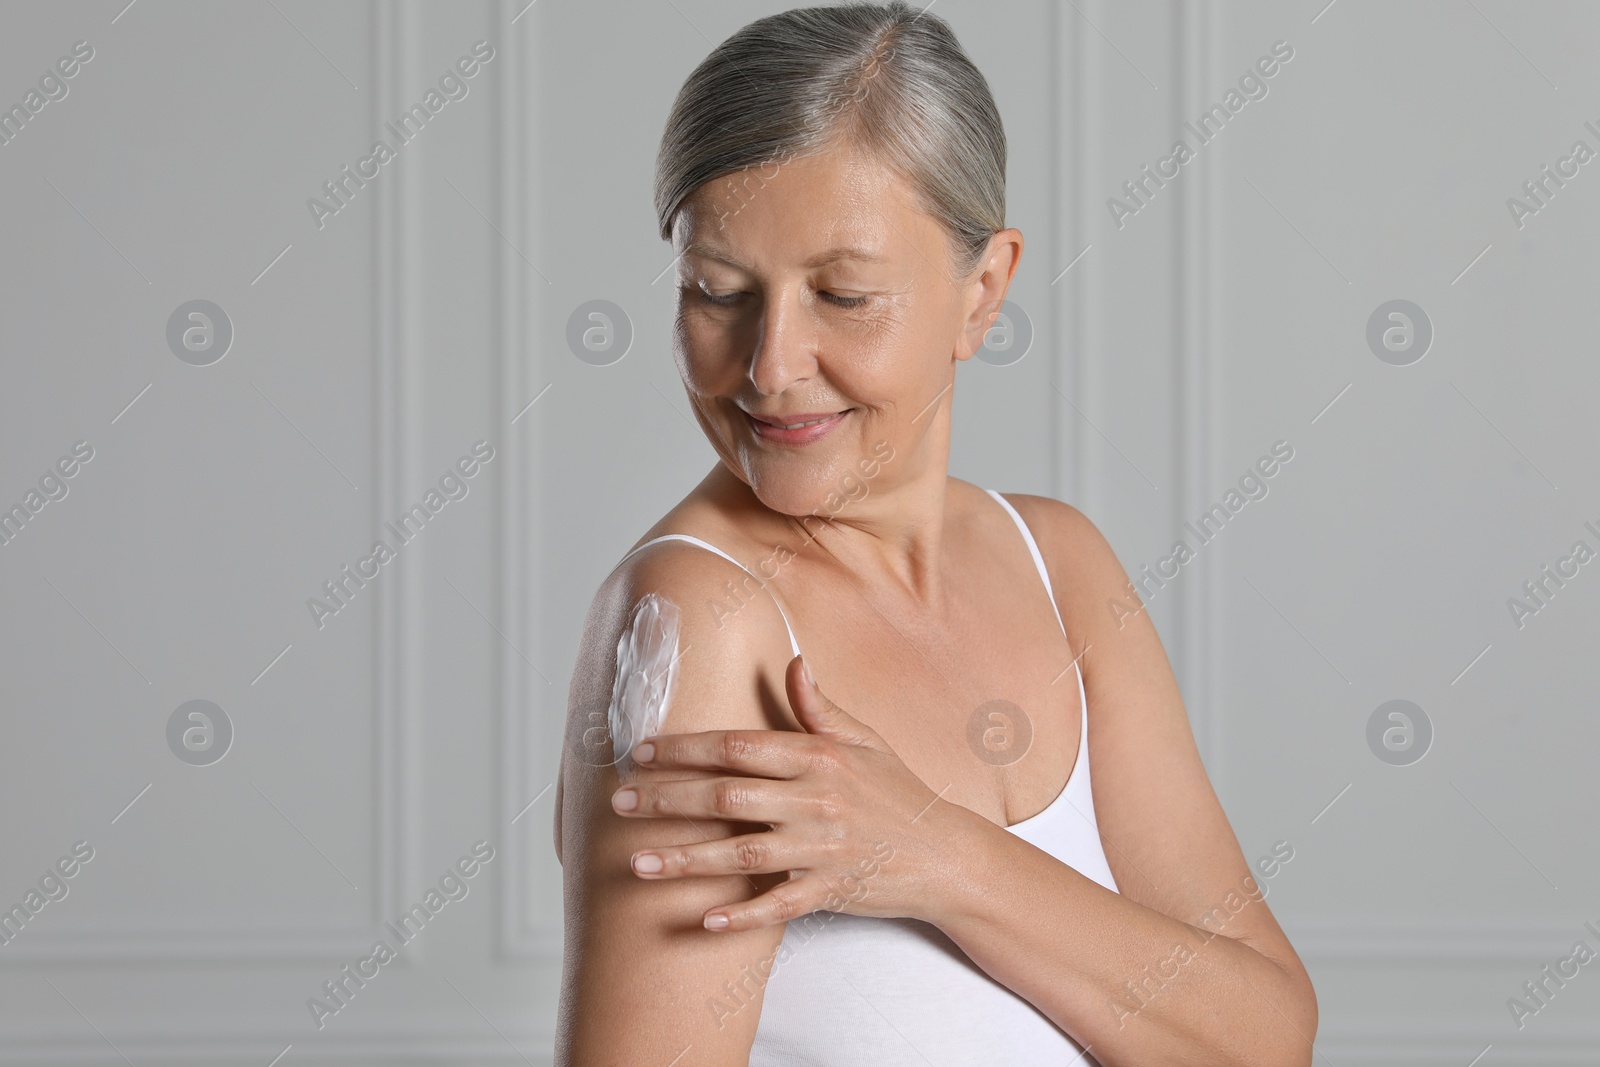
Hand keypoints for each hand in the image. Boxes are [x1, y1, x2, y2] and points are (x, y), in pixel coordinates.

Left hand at [609, 654, 973, 932]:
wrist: (946, 854)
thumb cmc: (900, 793)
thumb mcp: (865, 741)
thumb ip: (820, 707)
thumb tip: (793, 662)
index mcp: (817, 758)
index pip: (736, 747)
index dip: (684, 748)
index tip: (641, 752)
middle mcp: (815, 800)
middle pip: (725, 798)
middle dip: (666, 800)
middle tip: (619, 803)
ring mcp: (822, 848)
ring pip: (740, 855)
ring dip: (684, 860)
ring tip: (637, 864)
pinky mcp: (830, 891)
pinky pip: (777, 905)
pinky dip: (742, 916)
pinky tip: (703, 921)